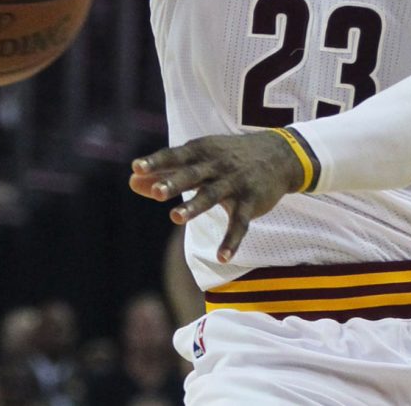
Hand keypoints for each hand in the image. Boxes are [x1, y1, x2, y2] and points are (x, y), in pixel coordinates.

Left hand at [129, 132, 304, 262]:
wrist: (278, 154)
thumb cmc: (228, 156)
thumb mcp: (199, 159)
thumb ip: (165, 171)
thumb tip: (131, 180)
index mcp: (202, 152)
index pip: (176, 156)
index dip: (157, 161)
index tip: (136, 167)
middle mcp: (218, 165)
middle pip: (193, 175)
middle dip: (175, 183)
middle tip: (156, 193)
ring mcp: (236, 183)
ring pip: (213, 195)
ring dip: (195, 207)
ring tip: (175, 218)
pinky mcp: (252, 201)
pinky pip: (240, 223)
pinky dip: (232, 240)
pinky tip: (222, 257)